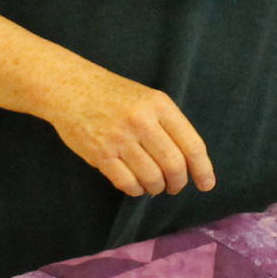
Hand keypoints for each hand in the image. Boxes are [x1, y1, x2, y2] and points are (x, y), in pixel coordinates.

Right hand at [42, 65, 215, 198]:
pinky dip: (136, 190)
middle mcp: (142, 121)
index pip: (191, 144)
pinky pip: (127, 183)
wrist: (70, 87)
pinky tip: (135, 185)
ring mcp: (120, 138)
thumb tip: (190, 163)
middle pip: (174, 166)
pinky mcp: (100, 154)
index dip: (203, 169)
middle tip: (174, 187)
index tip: (206, 184)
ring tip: (153, 184)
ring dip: (156, 188)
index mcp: (159, 105)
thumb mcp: (147, 98)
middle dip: (178, 183)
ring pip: (152, 178)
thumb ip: (168, 124)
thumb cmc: (113, 95)